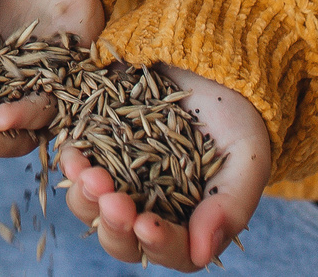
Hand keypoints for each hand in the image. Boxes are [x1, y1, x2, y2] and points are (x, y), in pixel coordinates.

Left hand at [60, 65, 271, 269]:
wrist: (207, 62)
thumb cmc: (236, 115)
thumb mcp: (246, 158)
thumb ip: (231, 207)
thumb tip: (203, 254)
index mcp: (188, 221)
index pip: (172, 252)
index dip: (159, 245)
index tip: (147, 226)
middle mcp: (148, 207)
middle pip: (122, 240)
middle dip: (113, 225)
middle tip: (112, 201)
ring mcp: (116, 178)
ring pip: (90, 209)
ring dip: (85, 198)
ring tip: (87, 173)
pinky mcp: (94, 146)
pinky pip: (75, 166)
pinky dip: (71, 164)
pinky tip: (72, 154)